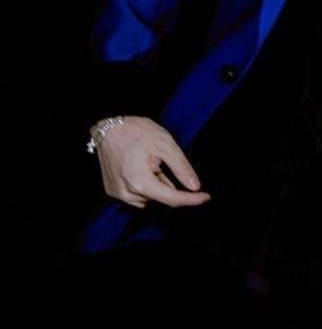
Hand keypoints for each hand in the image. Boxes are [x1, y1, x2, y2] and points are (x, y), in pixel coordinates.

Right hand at [91, 115, 211, 209]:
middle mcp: (127, 194)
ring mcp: (118, 194)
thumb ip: (181, 167)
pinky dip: (144, 186)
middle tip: (162, 162)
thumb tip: (195, 187)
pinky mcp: (112, 191)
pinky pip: (136, 195)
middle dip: (169, 184)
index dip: (192, 199)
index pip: (172, 199)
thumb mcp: (165, 144)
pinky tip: (140, 168)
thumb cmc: (136, 132)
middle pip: (160, 198)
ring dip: (156, 186)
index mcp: (141, 183)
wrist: (107, 129)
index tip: (207, 196)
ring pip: (148, 199)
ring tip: (149, 163)